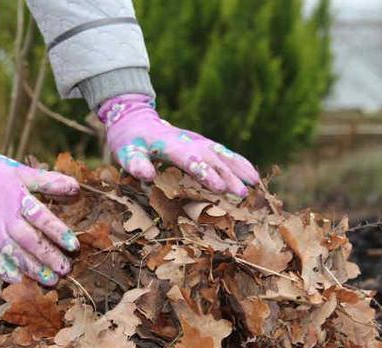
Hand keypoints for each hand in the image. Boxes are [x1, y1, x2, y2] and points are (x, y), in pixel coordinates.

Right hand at [0, 142, 79, 285]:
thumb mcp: (24, 173)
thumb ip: (50, 182)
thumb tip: (77, 189)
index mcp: (17, 199)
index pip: (41, 218)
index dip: (59, 233)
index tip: (74, 246)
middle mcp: (4, 218)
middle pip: (29, 241)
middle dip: (49, 257)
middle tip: (66, 269)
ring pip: (14, 255)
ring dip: (33, 269)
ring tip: (51, 280)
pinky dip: (6, 272)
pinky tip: (21, 281)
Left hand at [98, 94, 259, 196]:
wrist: (136, 118)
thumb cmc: (129, 141)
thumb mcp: (126, 152)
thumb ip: (136, 163)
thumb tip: (147, 175)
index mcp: (169, 145)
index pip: (190, 159)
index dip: (205, 173)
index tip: (220, 188)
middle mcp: (188, 141)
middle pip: (211, 158)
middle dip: (228, 176)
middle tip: (243, 194)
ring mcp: (197, 141)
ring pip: (222, 154)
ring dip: (239, 168)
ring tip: (255, 183)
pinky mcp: (202, 143)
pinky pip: (224, 152)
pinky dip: (239, 162)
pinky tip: (252, 174)